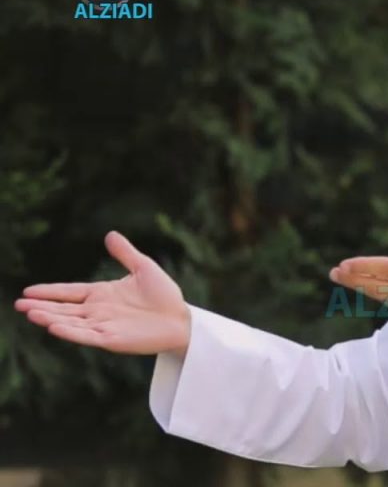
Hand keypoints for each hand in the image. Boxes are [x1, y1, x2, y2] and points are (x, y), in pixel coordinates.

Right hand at [14, 231, 191, 356]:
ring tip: (30, 314)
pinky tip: (54, 327)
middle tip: (18, 305)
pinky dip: (70, 332)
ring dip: (50, 319)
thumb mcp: (143, 268)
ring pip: (70, 323)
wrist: (182, 319)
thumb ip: (125, 253)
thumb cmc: (165, 295)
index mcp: (102, 294)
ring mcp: (103, 326)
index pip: (69, 292)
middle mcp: (98, 312)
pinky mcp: (112, 340)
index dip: (49, 292)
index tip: (28, 291)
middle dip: (41, 307)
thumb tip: (110, 234)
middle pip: (64, 309)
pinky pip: (87, 336)